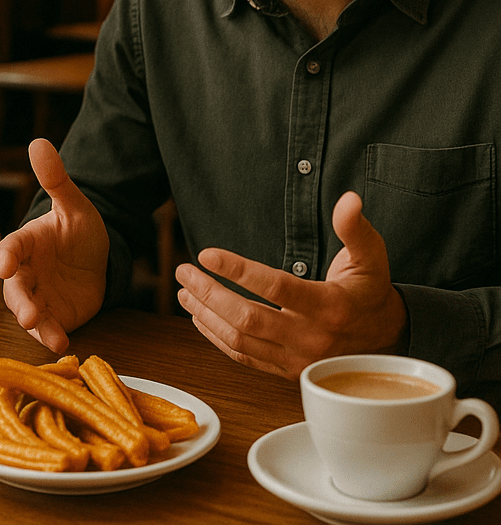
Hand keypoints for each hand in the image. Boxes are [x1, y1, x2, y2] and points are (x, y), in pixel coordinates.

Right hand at [0, 138, 108, 352]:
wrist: (99, 258)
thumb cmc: (78, 229)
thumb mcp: (74, 204)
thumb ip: (56, 179)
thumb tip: (38, 142)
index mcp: (26, 242)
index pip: (10, 248)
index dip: (6, 257)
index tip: (4, 266)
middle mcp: (26, 272)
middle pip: (14, 288)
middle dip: (20, 301)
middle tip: (29, 312)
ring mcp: (39, 296)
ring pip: (28, 312)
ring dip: (34, 324)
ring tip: (47, 332)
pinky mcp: (54, 316)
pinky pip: (49, 329)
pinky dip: (52, 336)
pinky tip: (63, 343)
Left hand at [174, 191, 408, 378]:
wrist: (386, 340)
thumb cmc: (370, 290)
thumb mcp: (371, 256)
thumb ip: (355, 228)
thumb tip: (349, 199)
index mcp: (330, 306)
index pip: (276, 287)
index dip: (239, 270)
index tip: (206, 254)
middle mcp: (312, 338)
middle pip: (249, 317)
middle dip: (210, 292)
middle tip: (183, 270)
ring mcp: (297, 358)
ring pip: (241, 339)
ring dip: (206, 314)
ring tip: (184, 289)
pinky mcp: (286, 370)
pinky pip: (244, 356)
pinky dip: (216, 337)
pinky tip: (199, 316)